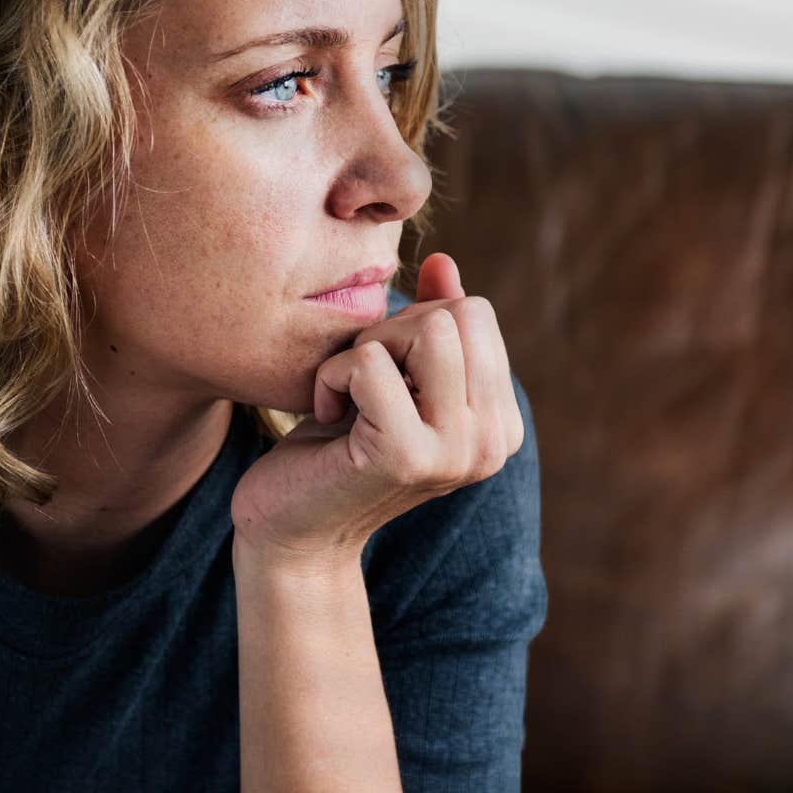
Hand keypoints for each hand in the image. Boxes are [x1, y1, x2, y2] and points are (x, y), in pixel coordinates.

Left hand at [229, 252, 523, 568]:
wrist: (292, 531)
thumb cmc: (336, 447)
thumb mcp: (391, 376)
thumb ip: (428, 323)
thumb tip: (443, 262)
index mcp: (501, 422)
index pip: (477, 313)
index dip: (414, 324)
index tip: (384, 375)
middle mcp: (493, 442)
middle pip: (459, 314)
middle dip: (394, 329)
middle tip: (361, 383)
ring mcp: (456, 452)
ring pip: (429, 329)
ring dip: (368, 348)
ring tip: (349, 395)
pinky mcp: (406, 457)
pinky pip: (370, 363)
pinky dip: (332, 376)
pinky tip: (327, 417)